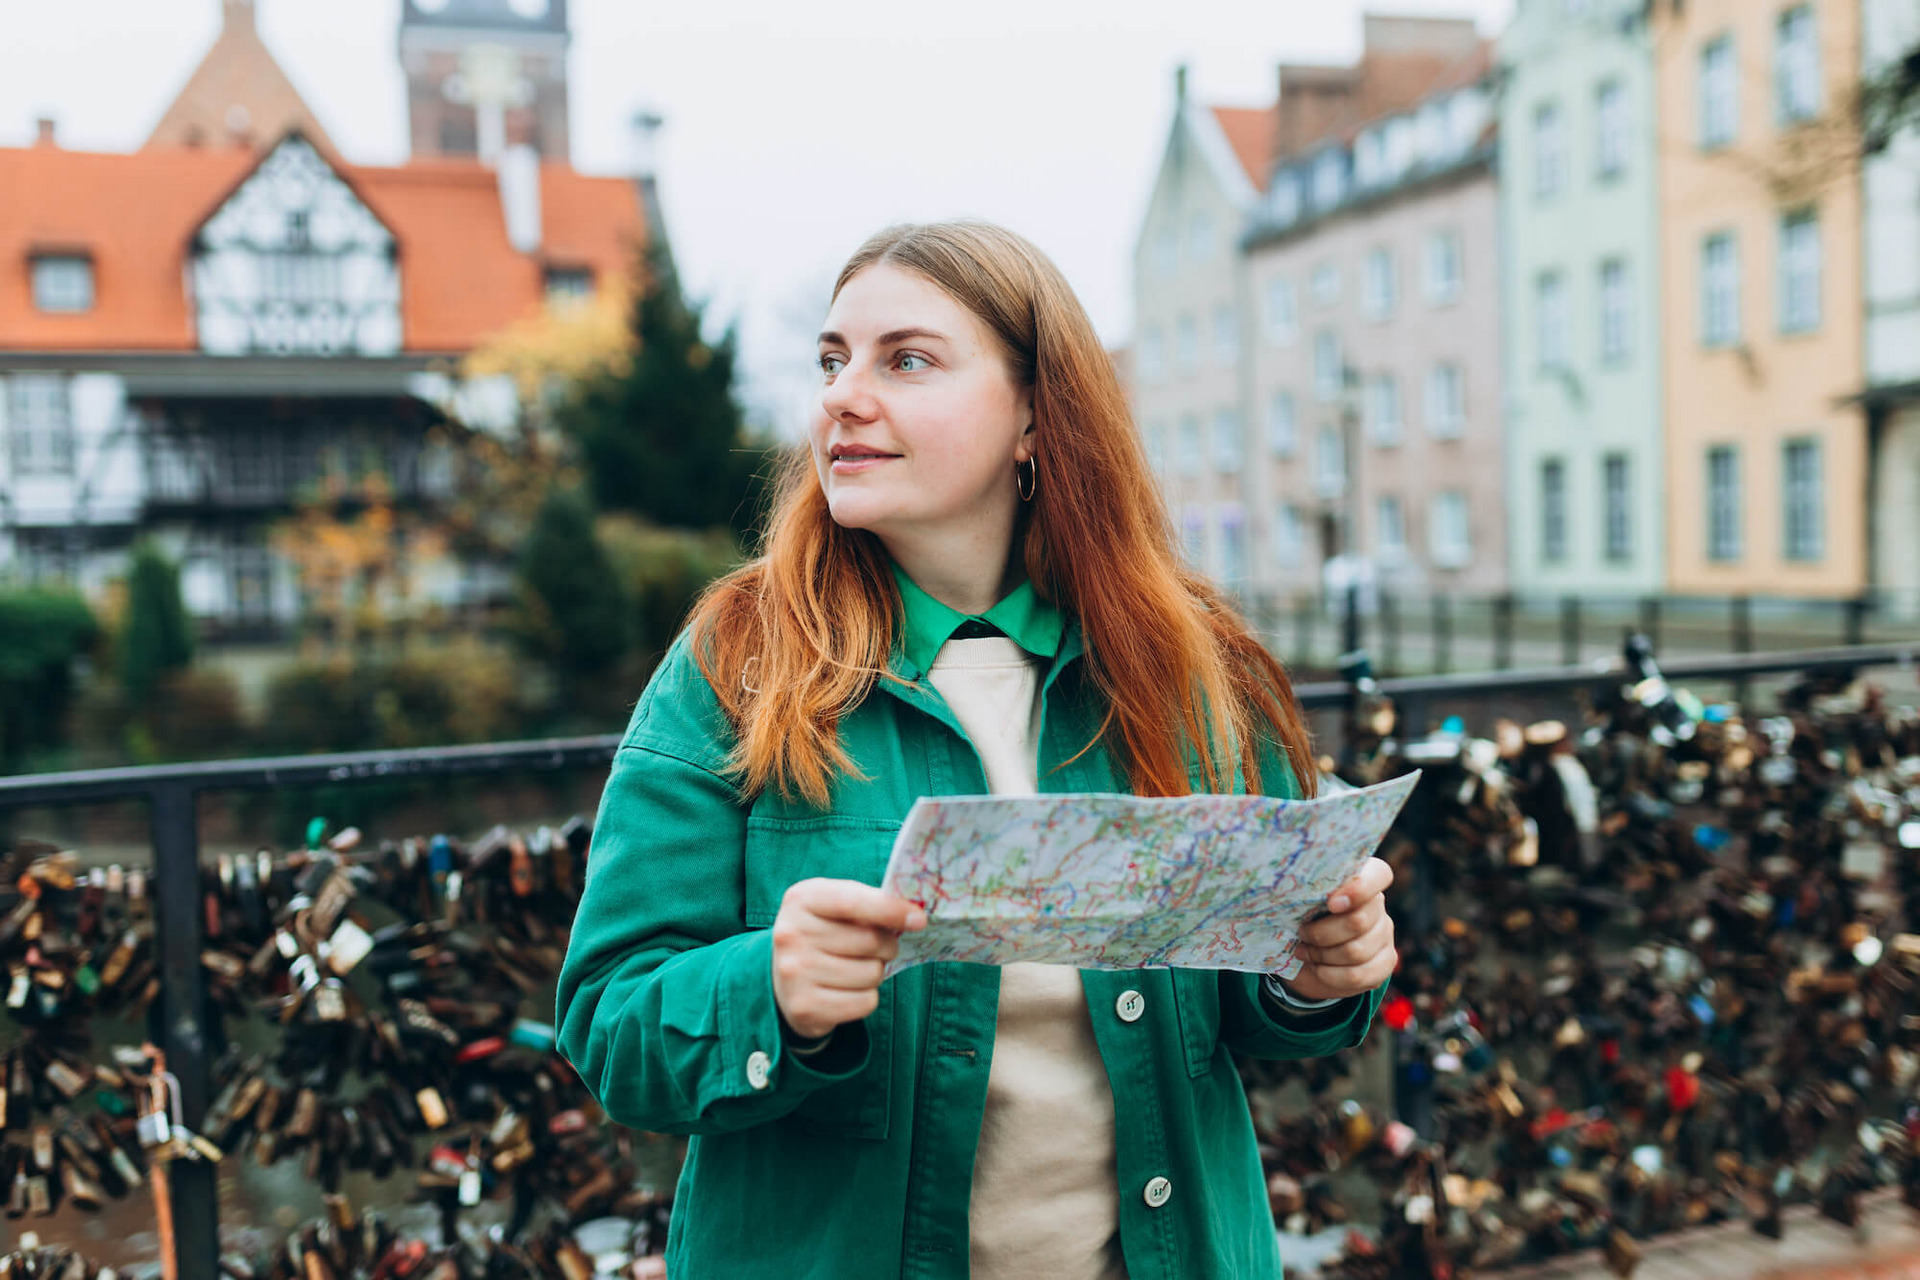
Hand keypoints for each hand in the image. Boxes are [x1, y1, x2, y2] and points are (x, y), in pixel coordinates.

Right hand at [771, 879, 925, 1040]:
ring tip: (856, 969)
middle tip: (877, 949)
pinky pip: (865, 1002)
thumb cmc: (823, 935)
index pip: (852, 902)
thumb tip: (915, 915)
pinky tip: (847, 991)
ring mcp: (794, 973)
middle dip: (886, 946)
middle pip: (869, 941)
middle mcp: (791, 935)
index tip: (919, 919)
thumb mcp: (836, 907)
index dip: (890, 910)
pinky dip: (867, 998)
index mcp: (801, 900)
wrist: (783, 981)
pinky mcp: (804, 1007)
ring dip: (876, 973)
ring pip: (871, 974)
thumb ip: (870, 902)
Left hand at [1276, 857, 1395, 1002]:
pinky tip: (1317, 969)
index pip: (1379, 875)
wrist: (1308, 957)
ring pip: (1356, 951)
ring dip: (1322, 955)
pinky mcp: (1385, 962)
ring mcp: (1384, 934)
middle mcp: (1377, 906)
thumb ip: (1305, 893)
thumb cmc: (1301, 918)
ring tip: (1304, 952)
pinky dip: (1331, 975)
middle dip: (1322, 933)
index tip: (1331, 903)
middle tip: (1301, 933)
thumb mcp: (1300, 902)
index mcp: (1360, 879)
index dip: (1359, 889)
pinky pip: (1358, 975)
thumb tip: (1286, 892)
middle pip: (1358, 921)